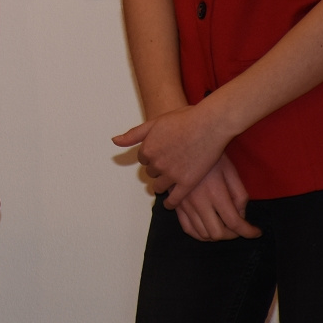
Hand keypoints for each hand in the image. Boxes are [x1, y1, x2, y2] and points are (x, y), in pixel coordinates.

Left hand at [113, 103, 231, 207]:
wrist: (208, 125)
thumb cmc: (184, 119)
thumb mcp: (155, 122)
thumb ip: (133, 134)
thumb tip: (114, 141)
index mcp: (147, 148)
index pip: (143, 158)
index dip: (152, 156)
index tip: (160, 154)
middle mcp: (156, 163)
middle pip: (151, 172)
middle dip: (157, 169)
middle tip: (168, 165)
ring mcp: (171, 174)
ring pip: (159, 186)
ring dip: (161, 184)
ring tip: (167, 184)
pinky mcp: (186, 183)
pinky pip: (174, 199)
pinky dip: (170, 203)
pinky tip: (170, 203)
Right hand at [170, 156, 260, 240]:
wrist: (185, 141)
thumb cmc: (212, 153)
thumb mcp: (231, 170)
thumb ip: (239, 195)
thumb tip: (241, 215)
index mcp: (215, 192)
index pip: (234, 223)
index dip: (248, 232)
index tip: (256, 232)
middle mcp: (198, 201)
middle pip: (217, 233)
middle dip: (233, 235)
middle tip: (239, 228)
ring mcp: (185, 204)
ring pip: (202, 234)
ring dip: (217, 235)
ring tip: (225, 227)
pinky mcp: (176, 203)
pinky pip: (187, 228)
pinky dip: (200, 234)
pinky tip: (208, 227)